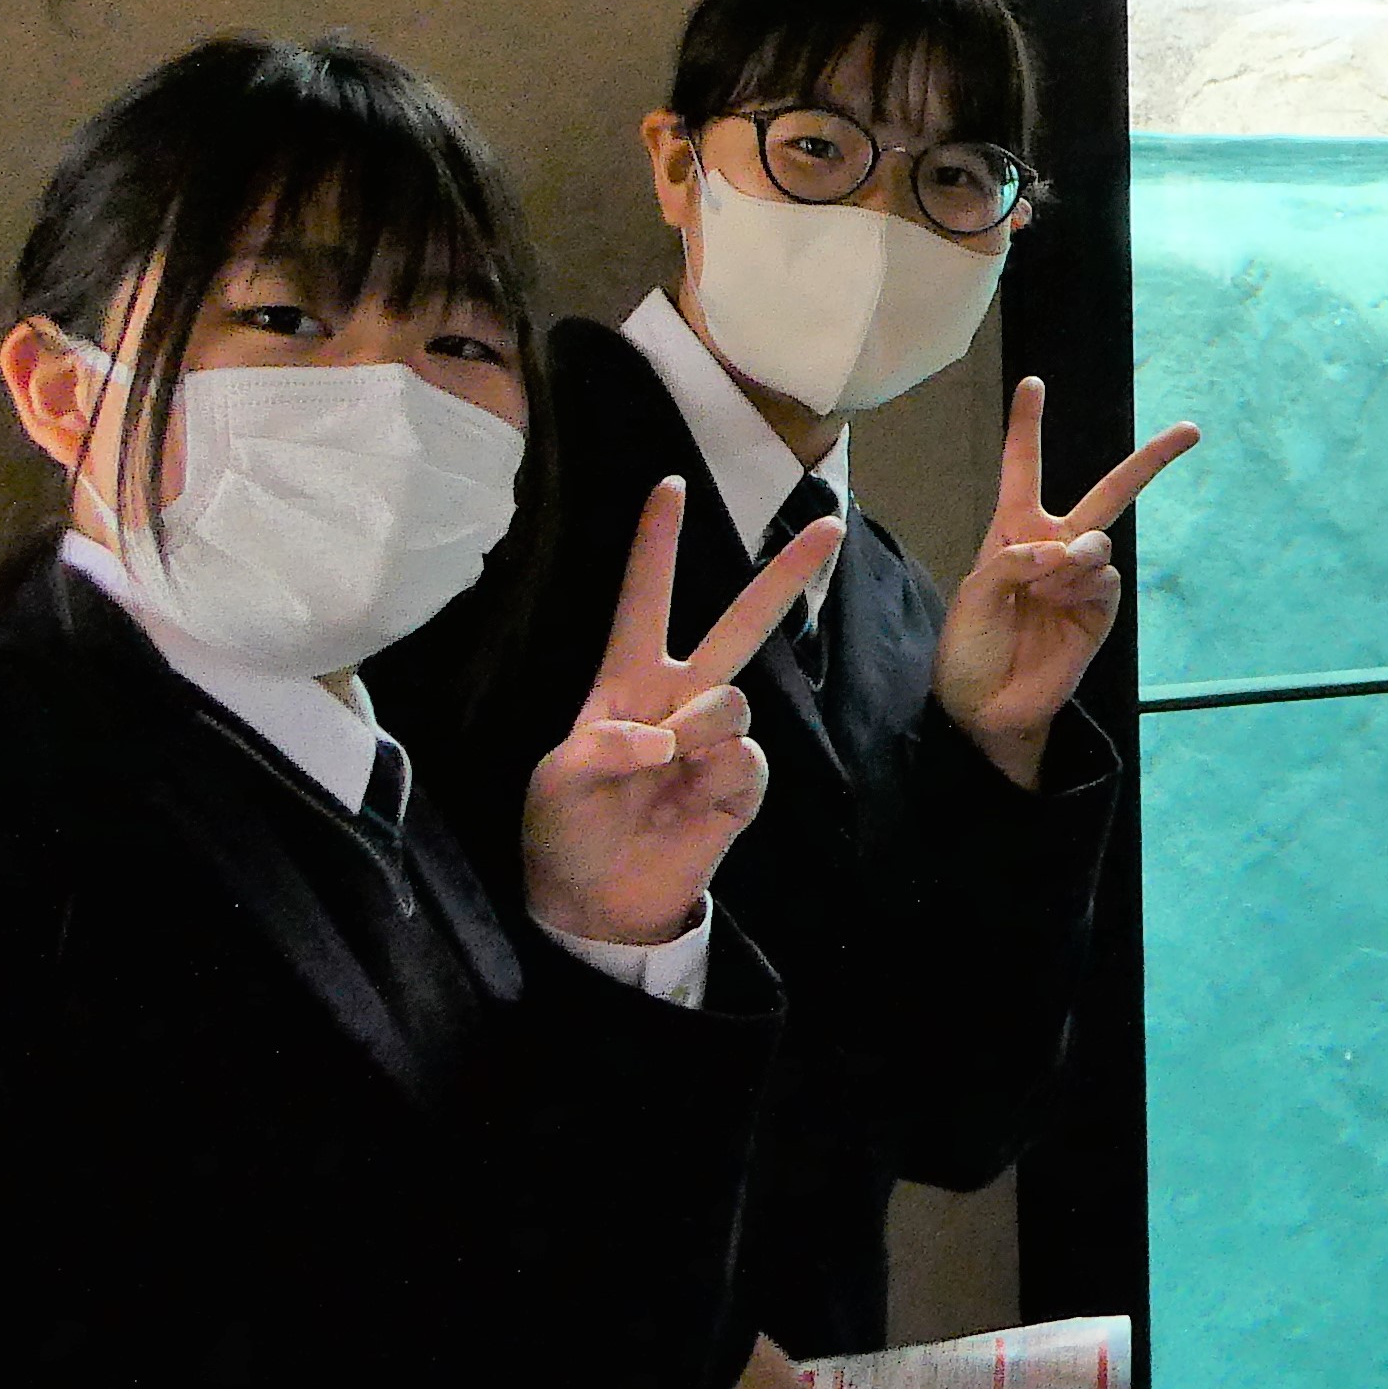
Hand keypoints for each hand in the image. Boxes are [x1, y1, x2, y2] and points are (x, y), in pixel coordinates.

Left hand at [522, 479, 839, 946]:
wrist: (598, 903)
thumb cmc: (566, 830)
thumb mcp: (556, 782)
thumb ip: (604, 746)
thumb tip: (667, 736)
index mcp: (626, 684)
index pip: (645, 601)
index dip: (656, 544)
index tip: (670, 485)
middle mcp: (680, 699)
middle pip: (739, 625)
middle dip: (784, 575)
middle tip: (831, 525)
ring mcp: (715, 741)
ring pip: (734, 699)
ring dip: (699, 728)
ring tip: (669, 768)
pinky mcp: (740, 786)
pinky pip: (746, 760)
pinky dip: (716, 779)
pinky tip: (694, 801)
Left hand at [936, 382, 1200, 787]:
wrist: (985, 706)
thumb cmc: (969, 645)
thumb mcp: (974, 592)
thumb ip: (1015, 558)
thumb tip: (1068, 551)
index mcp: (1012, 531)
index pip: (1022, 469)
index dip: (1028, 426)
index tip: (1034, 384)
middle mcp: (1053, 546)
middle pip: (1108, 492)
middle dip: (1151, 460)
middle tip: (1191, 430)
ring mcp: (1080, 578)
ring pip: (1100, 541)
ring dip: (1070, 561)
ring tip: (1043, 590)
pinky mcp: (1100, 611)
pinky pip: (1107, 579)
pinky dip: (1082, 586)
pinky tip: (1059, 604)